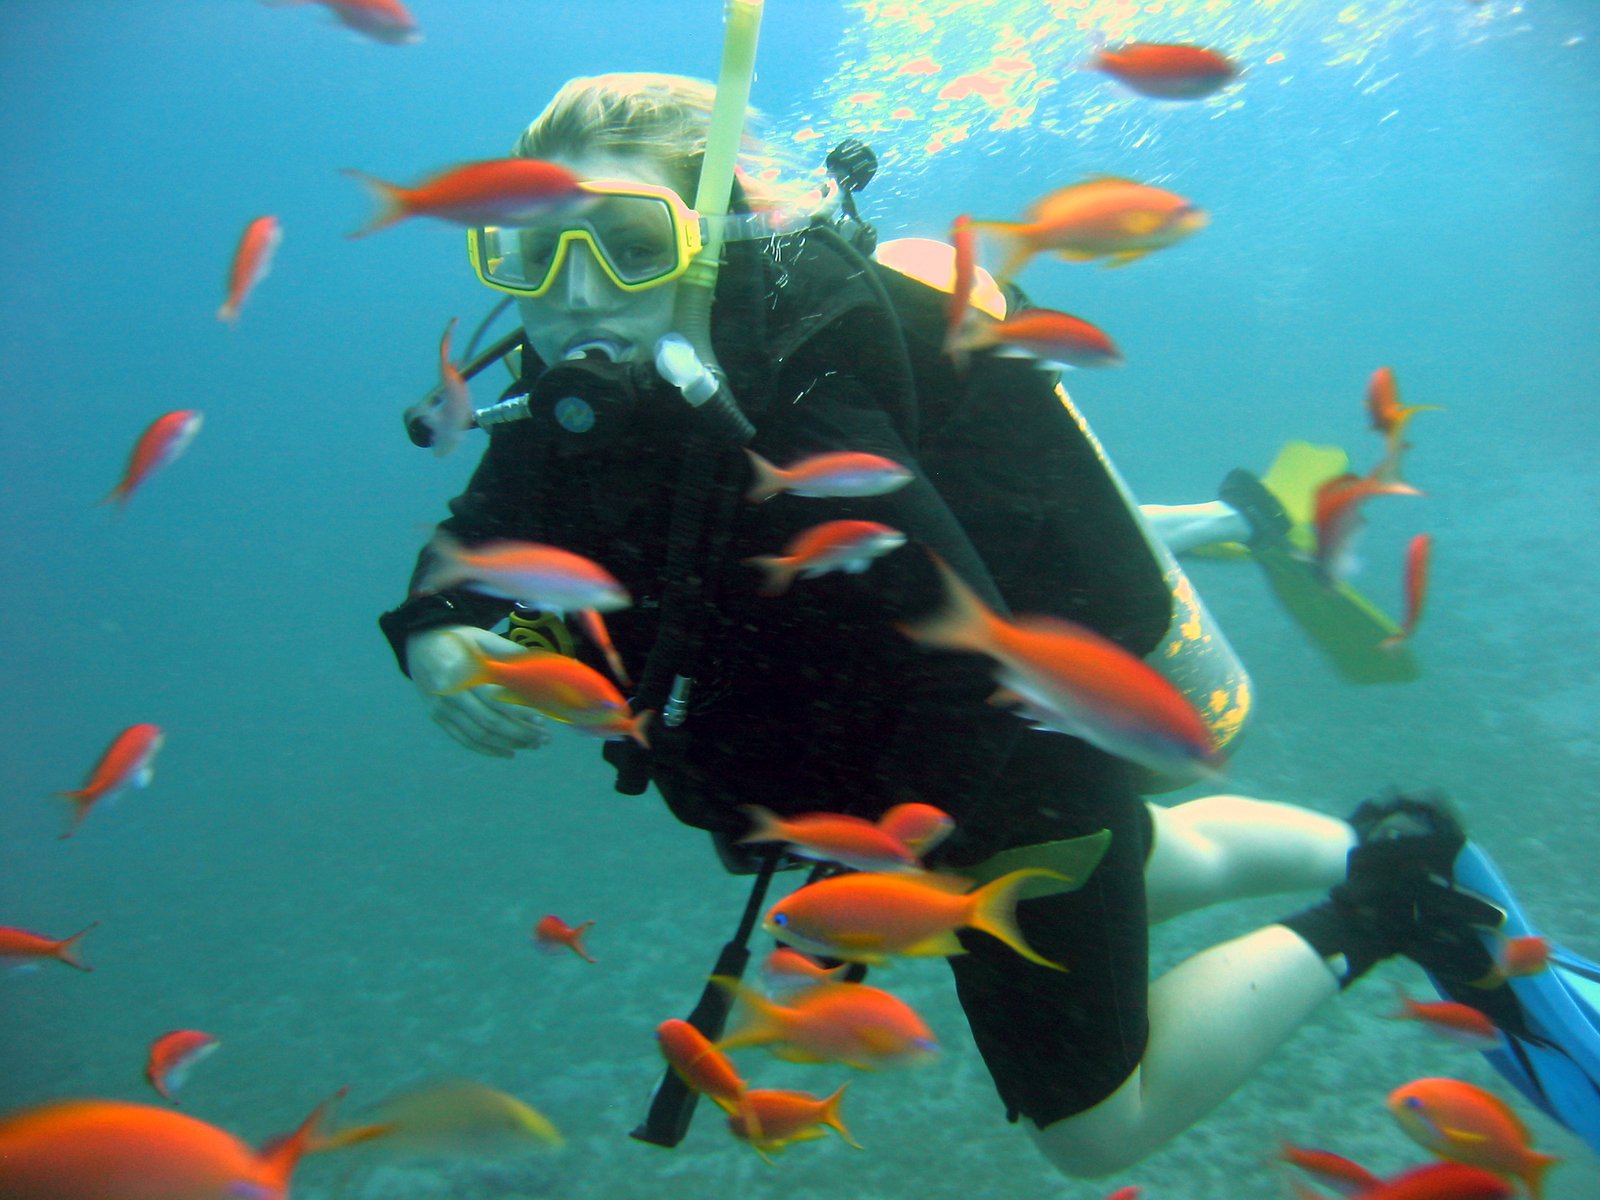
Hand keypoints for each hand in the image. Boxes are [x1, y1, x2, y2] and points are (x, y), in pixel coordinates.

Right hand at [407, 625, 551, 758]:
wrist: (421, 644)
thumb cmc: (459, 640)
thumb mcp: (483, 637)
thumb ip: (509, 652)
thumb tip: (540, 668)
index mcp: (461, 672)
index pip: (494, 699)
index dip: (519, 712)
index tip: (541, 719)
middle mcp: (449, 694)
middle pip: (489, 722)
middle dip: (520, 733)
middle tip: (544, 738)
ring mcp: (441, 710)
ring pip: (478, 735)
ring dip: (508, 744)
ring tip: (532, 744)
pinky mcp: (438, 719)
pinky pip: (464, 740)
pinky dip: (488, 750)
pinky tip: (508, 752)